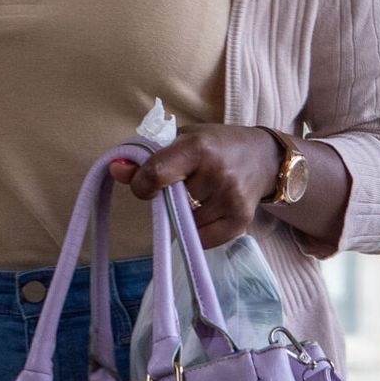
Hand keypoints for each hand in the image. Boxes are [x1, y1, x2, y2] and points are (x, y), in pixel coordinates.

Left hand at [109, 125, 283, 249]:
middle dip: (170, 197)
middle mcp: (216, 172)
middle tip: (184, 184)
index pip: (156, 175)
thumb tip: (115, 169)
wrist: (264, 157)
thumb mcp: (182, 140)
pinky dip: (199, 230)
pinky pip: (203, 239)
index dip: (142, 184)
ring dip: (187, 214)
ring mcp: (230, 198)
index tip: (145, 185)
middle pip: (171, 201)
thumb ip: (147, 157)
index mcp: (198, 147)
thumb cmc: (216, 145)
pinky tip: (210, 210)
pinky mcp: (240, 220)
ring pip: (186, 223)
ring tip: (203, 193)